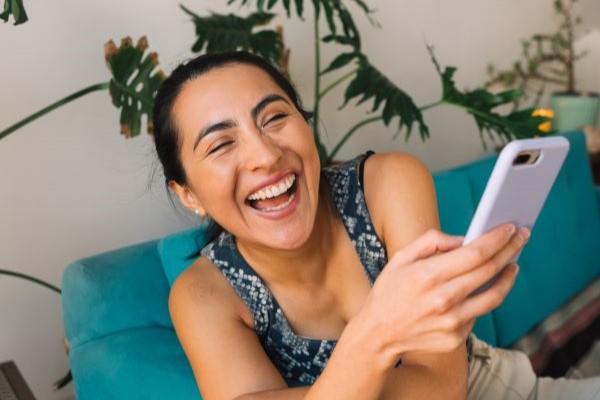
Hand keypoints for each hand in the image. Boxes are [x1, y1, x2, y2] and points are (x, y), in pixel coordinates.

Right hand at [357, 224, 528, 361]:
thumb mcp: (400, 258)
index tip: (511, 227)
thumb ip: (431, 242)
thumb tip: (462, 239)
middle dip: (510, 250)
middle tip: (522, 237)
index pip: (475, 253)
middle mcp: (444, 299)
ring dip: (508, 276)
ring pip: (494, 295)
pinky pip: (478, 313)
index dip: (497, 238)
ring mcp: (452, 321)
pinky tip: (487, 286)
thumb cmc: (388, 292)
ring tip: (513, 264)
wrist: (377, 335)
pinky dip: (484, 297)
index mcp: (428, 275)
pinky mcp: (456, 337)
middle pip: (490, 270)